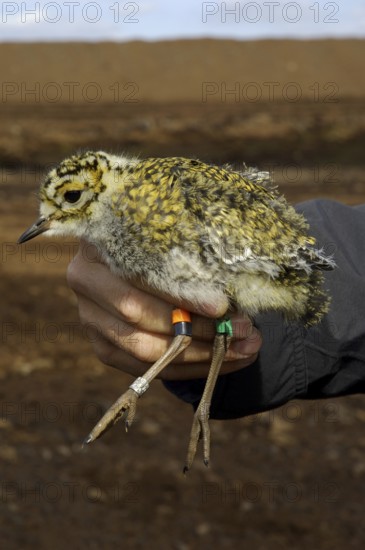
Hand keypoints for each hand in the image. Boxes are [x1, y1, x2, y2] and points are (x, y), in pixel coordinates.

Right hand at [67, 240, 261, 379]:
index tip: (222, 305)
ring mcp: (90, 318)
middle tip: (245, 330)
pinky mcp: (103, 346)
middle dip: (198, 329)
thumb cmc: (164, 236)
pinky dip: (189, 368)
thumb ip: (191, 249)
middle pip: (139, 317)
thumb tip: (229, 291)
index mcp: (98, 242)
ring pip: (144, 350)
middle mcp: (85, 281)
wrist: (139, 250)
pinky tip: (225, 361)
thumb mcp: (174, 231)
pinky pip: (147, 369)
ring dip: (200, 355)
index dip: (181, 294)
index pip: (140, 276)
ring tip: (245, 348)